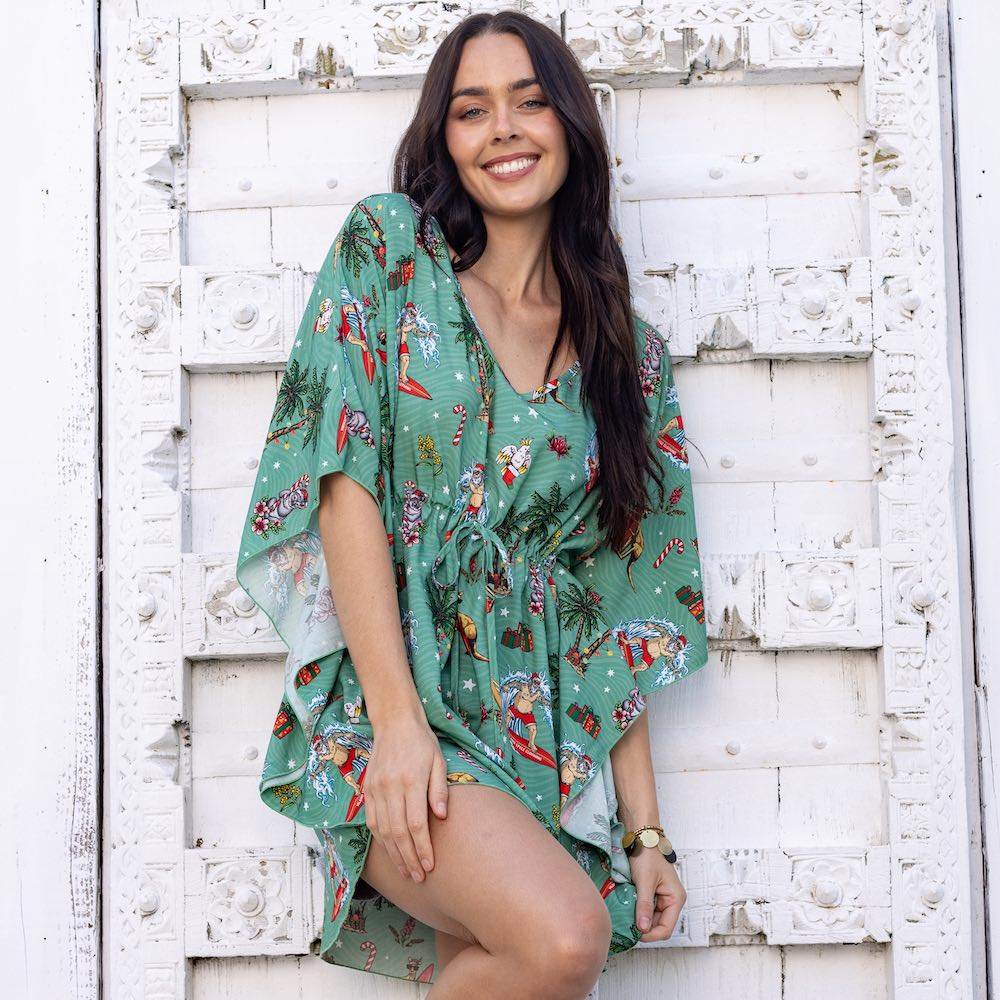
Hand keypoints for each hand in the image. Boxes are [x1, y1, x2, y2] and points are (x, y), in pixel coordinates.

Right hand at [363, 714, 449, 882]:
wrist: (394, 722)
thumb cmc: (422, 742)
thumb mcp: (439, 761)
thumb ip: (439, 789)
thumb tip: (441, 817)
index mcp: (412, 781)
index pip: (416, 824)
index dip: (423, 848)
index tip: (430, 866)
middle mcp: (391, 787)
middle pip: (398, 833)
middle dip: (408, 859)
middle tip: (418, 877)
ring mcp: (376, 789)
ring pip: (382, 831)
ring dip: (394, 855)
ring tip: (405, 871)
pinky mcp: (367, 789)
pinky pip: (372, 820)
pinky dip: (380, 840)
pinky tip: (390, 852)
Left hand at [628, 847, 685, 941]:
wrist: (642, 839)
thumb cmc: (647, 856)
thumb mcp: (645, 881)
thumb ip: (644, 905)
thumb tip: (643, 929)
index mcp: (676, 898)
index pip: (666, 928)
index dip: (652, 935)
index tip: (636, 935)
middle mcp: (672, 901)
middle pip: (659, 926)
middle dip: (645, 929)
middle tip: (628, 927)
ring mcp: (663, 898)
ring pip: (652, 919)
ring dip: (641, 920)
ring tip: (627, 918)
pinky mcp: (654, 895)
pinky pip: (647, 910)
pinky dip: (639, 912)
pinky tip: (629, 910)